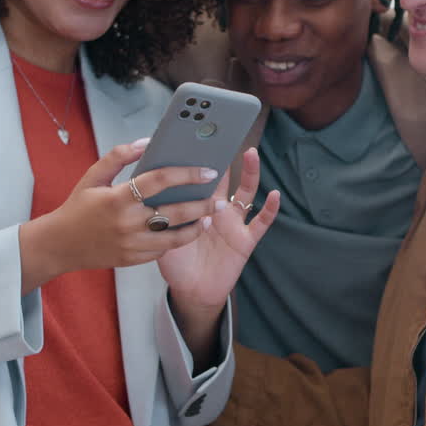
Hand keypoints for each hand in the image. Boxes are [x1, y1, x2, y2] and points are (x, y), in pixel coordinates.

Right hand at [19, 141, 216, 292]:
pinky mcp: (133, 259)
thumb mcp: (93, 176)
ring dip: (196, 227)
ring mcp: (131, 244)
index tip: (208, 170)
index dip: (187, 173)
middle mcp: (127, 222)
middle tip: (219, 200)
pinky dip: (176, 240)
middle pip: (175, 212)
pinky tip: (187, 231)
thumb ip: (118, 156)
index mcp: (118, 197)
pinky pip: (162, 250)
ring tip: (209, 218)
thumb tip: (146, 142)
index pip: (159, 180)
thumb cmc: (78, 206)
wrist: (60, 245)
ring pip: (174, 236)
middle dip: (202, 204)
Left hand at [159, 147, 279, 311]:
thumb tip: (150, 189)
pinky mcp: (246, 240)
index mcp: (198, 205)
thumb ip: (161, 214)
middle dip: (225, 156)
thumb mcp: (162, 235)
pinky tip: (274, 195)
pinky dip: (270, 209)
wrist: (191, 291)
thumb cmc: (176, 262)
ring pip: (246, 193)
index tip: (195, 136)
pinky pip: (261, 222)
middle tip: (224, 133)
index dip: (199, 158)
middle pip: (225, 177)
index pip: (200, 176)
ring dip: (251, 173)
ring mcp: (234, 223)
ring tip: (251, 154)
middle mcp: (219, 209)